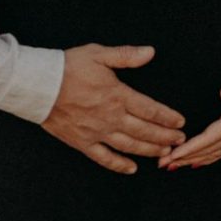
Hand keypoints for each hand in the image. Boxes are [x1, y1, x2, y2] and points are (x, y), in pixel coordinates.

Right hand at [42, 44, 185, 174]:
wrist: (40, 85)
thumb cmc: (69, 66)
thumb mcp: (98, 54)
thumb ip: (126, 55)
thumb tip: (150, 52)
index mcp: (117, 94)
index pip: (149, 109)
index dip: (167, 117)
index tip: (180, 122)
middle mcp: (110, 116)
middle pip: (143, 131)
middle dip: (164, 136)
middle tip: (179, 140)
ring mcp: (97, 132)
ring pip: (129, 146)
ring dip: (149, 151)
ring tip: (164, 153)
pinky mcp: (83, 142)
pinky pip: (104, 158)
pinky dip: (119, 165)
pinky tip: (131, 168)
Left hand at [158, 66, 220, 169]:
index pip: (211, 137)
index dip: (191, 148)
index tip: (173, 155)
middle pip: (209, 149)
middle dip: (185, 158)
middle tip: (162, 164)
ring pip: (214, 152)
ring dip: (193, 159)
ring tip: (172, 165)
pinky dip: (207, 156)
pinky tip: (197, 160)